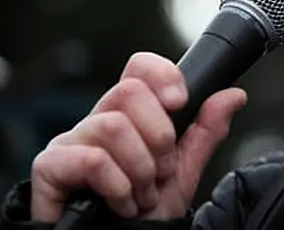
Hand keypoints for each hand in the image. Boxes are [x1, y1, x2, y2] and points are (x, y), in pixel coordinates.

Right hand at [30, 52, 246, 221]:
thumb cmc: (145, 215)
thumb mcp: (183, 172)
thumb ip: (206, 132)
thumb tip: (233, 95)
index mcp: (129, 116)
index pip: (138, 69)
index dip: (162, 76)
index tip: (179, 103)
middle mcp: (97, 122)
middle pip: (128, 91)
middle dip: (158, 135)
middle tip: (161, 171)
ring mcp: (70, 143)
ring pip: (112, 125)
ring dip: (139, 168)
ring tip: (142, 195)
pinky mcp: (50, 168)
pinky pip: (90, 158)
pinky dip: (117, 185)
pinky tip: (122, 204)